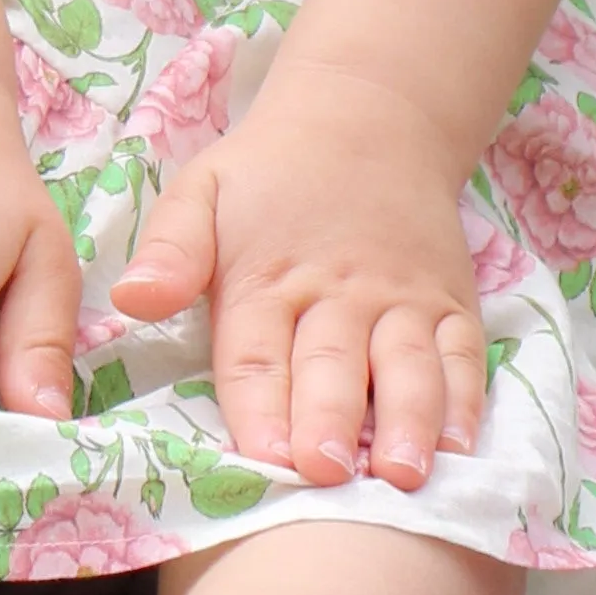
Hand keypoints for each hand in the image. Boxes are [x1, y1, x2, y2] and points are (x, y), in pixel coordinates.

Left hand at [111, 62, 487, 491]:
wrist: (368, 119)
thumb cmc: (268, 176)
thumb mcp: (202, 192)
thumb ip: (171, 250)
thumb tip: (130, 298)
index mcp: (265, 278)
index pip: (256, 353)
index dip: (258, 407)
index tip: (263, 458)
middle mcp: (337, 294)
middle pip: (330, 367)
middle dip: (328, 422)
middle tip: (325, 473)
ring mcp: (400, 301)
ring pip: (405, 366)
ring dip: (406, 422)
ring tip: (404, 476)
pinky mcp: (449, 303)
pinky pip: (463, 354)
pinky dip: (465, 400)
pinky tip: (461, 445)